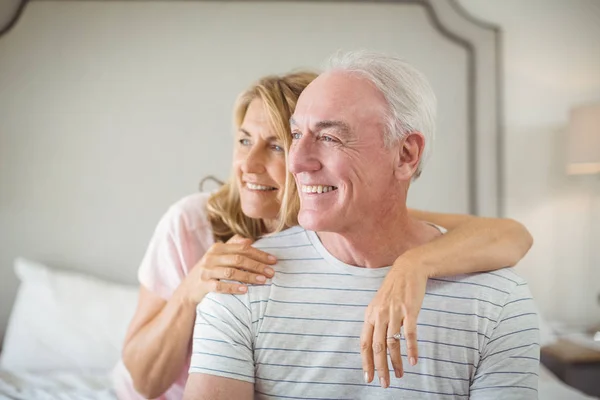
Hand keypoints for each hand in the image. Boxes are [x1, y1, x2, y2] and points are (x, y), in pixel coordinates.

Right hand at [178, 235, 275, 304]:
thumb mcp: (218, 256)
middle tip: (271, 273)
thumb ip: (232, 246)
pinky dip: (233, 288)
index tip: (274, 261)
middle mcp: (211, 257)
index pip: (243, 248)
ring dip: (248, 276)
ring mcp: (206, 271)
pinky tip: (245, 290)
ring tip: (262, 281)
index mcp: (218, 248)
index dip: (259, 254)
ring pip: (231, 272)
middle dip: (257, 266)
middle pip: (238, 259)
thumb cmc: (209, 271)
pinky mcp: (203, 285)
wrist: (188, 289)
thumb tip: (249, 240)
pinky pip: (220, 286)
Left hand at [360, 254, 427, 387]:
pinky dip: (411, 349)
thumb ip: (376, 322)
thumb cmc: (393, 289)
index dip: (365, 362)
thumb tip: (374, 345)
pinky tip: (413, 361)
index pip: (364, 343)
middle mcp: (380, 315)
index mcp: (370, 315)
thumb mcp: (379, 305)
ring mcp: (394, 312)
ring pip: (392, 343)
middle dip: (380, 368)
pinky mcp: (409, 310)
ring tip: (400, 375)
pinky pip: (409, 333)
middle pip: (377, 347)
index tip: (368, 377)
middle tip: (384, 383)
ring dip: (396, 362)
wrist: (408, 269)